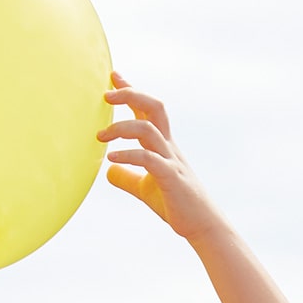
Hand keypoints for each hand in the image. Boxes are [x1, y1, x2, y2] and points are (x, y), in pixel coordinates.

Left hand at [98, 74, 226, 243]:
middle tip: (106, 95)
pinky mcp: (171, 178)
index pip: (147, 111)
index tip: (113, 76)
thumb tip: (108, 169)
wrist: (202, 226)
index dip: (131, 91)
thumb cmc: (177, 206)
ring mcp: (171, 161)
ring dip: (121, 127)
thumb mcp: (146, 190)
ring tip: (100, 136)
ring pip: (149, 129)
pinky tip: (111, 159)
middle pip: (154, 107)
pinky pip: (148, 159)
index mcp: (163, 146)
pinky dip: (128, 155)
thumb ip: (128, 177)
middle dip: (131, 94)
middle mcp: (169, 147)